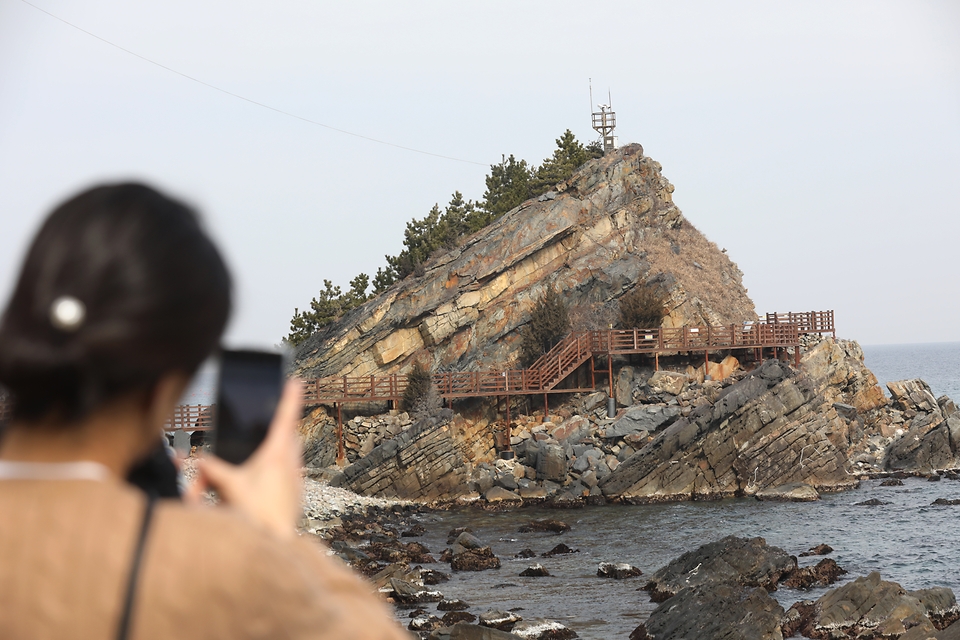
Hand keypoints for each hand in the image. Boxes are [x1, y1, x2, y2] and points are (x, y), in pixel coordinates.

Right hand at [186, 379, 303, 539]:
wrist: (276, 546)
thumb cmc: (256, 517)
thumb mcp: (228, 488)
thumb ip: (210, 471)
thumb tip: (197, 461)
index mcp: (277, 456)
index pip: (285, 418)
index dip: (290, 398)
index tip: (296, 381)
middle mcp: (290, 465)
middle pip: (289, 437)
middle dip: (281, 428)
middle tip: (276, 420)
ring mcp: (295, 481)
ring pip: (289, 457)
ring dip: (277, 453)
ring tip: (262, 455)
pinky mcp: (295, 497)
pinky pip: (288, 476)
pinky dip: (275, 474)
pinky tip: (264, 484)